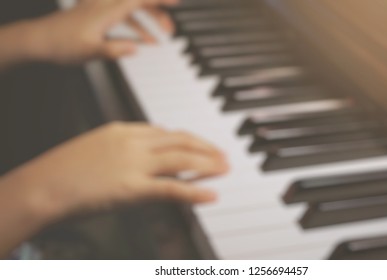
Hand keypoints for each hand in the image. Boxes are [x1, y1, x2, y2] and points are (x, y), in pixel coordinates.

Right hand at [3, 122, 227, 221]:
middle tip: (223, 155)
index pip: (166, 132)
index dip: (189, 139)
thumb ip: (124, 150)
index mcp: (124, 130)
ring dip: (208, 164)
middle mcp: (133, 142)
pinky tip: (210, 195)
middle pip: (180, 140)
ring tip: (225, 169)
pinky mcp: (132, 187)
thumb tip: (145, 160)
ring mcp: (134, 163)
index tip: (201, 145)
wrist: (43, 184)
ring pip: (182, 159)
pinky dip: (195, 191)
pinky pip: (172, 187)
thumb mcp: (98, 149)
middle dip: (206, 148)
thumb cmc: (64, 170)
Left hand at [26, 0, 178, 63]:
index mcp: (106, 11)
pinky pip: (123, 16)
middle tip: (171, 27)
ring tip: (163, 34)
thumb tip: (135, 48)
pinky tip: (144, 40)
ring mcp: (101, 9)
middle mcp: (105, 5)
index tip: (176, 2)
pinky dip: (136, 26)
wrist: (41, 40)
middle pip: (139, 2)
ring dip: (149, 20)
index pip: (138, 0)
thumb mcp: (90, 51)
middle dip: (159, 13)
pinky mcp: (98, 14)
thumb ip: (114, 49)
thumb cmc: (61, 44)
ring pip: (133, 9)